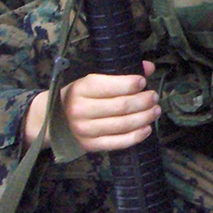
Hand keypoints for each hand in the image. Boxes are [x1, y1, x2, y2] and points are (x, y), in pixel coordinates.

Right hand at [23, 61, 160, 150]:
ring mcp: (85, 130)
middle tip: (154, 97)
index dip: (130, 84)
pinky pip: (118, 142)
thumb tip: (149, 67)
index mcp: (81, 89)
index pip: (110, 87)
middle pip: (121, 107)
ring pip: (123, 125)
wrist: (56, 118)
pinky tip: (147, 128)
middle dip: (143, 101)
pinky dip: (137, 136)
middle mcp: (81, 110)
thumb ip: (121, 73)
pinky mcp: (91, 145)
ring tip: (156, 110)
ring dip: (145, 117)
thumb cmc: (83, 96)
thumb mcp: (95, 80)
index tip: (143, 82)